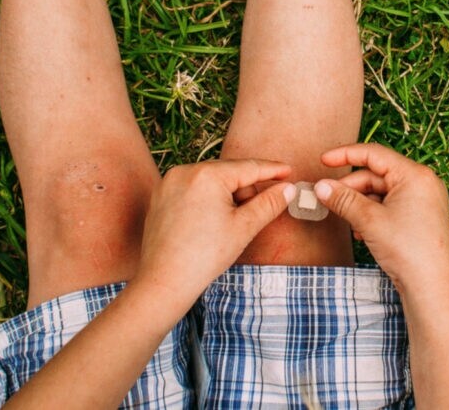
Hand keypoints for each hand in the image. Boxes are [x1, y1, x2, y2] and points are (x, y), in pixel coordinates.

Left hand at [134, 159, 294, 311]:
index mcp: (207, 174)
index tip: (288, 171)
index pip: (248, 167)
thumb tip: (288, 189)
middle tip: (258, 211)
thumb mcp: (244, 227)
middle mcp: (185, 170)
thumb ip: (268, 204)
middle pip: (228, 173)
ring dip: (226, 194)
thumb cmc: (205, 256)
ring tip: (230, 223)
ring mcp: (169, 181)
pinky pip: (191, 188)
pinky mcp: (160, 194)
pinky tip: (211, 222)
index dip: (271, 170)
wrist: (164, 281)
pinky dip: (206, 198)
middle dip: (246, 189)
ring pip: (209, 180)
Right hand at [314, 143, 448, 293]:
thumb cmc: (407, 251)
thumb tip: (320, 186)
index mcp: (415, 175)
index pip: (374, 154)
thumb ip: (343, 198)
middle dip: (350, 187)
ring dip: (360, 204)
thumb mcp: (368, 220)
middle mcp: (423, 183)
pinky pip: (391, 206)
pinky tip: (361, 231)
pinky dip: (373, 214)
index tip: (323, 161)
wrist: (432, 291)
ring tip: (346, 220)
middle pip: (376, 175)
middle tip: (328, 198)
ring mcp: (424, 201)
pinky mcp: (421, 218)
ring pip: (381, 192)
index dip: (345, 155)